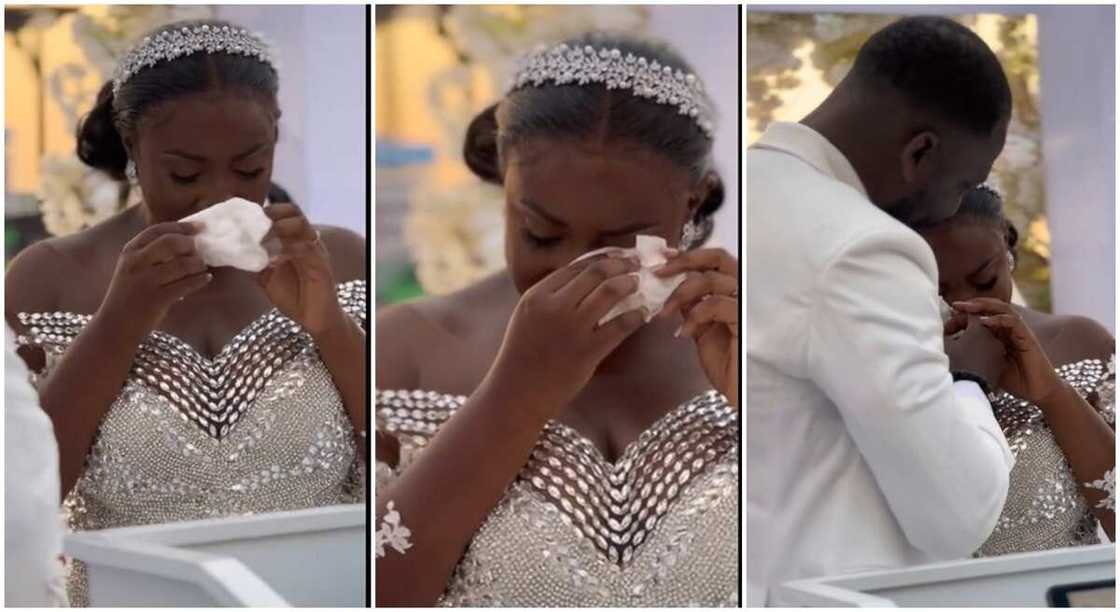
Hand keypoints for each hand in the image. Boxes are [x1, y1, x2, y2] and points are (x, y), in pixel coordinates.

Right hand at [98, 221, 209, 336]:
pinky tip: (206, 278)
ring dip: (198, 264)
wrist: (115, 326)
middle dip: (190, 244)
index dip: (182, 227)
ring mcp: (145, 281)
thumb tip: (188, 242)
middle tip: (201, 250)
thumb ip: (152, 254)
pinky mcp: (156, 299)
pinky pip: (185, 285)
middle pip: (171, 242)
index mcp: (129, 251)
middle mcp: (135, 263)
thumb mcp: (133, 269)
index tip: (200, 227)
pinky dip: (199, 280)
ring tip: (203, 266)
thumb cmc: (129, 295)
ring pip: (181, 264)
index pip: (157, 230)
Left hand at [257, 204, 343, 336]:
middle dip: (272, 214)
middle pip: (294, 212)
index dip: (265, 210)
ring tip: (260, 240)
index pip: (284, 213)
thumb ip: (254, 261)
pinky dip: (287, 251)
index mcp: (295, 240)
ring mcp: (316, 251)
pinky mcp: (322, 265)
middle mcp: (307, 240)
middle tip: (253, 225)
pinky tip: (271, 260)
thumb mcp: (265, 276)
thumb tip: (232, 249)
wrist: (313, 319)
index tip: (245, 217)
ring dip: (279, 228)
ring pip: (301, 225)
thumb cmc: (293, 296)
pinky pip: (306, 249)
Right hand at [485, 254, 645, 420]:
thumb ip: (551, 297)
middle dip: (620, 264)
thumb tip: (586, 279)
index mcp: (537, 295)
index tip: (616, 256)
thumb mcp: (528, 317)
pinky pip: (621, 324)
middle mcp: (554, 306)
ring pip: (610, 291)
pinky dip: (636, 315)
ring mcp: (571, 328)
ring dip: (629, 283)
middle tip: (635, 264)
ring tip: (638, 283)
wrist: (517, 393)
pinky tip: (642, 313)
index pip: (575, 266)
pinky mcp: (588, 350)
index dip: (601, 258)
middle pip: (595, 272)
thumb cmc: (523, 356)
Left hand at [654, 247, 738, 407]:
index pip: (714, 258)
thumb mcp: (701, 329)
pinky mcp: (745, 319)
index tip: (663, 257)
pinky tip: (682, 333)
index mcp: (733, 289)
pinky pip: (715, 305)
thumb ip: (691, 306)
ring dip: (680, 294)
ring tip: (663, 313)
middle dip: (683, 261)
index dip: (687, 255)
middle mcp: (743, 290)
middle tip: (657, 273)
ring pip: (710, 280)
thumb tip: (670, 289)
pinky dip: (693, 316)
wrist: (739, 391)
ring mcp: (747, 303)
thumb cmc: (725, 362)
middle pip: (717, 257)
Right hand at [944, 313, 1004, 389]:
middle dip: (964, 333)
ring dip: (972, 345)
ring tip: (959, 355)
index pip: (969, 316)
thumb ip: (945, 333)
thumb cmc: (955, 363)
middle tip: (951, 341)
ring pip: (983, 343)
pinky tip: (968, 364)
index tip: (946, 331)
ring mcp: (999, 352)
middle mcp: (993, 337)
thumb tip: (942, 330)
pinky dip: (978, 356)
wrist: (970, 389)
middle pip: (977, 329)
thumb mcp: (945, 345)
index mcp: (980, 328)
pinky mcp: (1000, 366)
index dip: (955, 321)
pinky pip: (988, 355)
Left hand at [953, 298, 1062, 403]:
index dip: (966, 314)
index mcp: (998, 334)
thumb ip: (975, 356)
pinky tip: (984, 321)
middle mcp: (1008, 330)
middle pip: (991, 308)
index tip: (949, 315)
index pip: (982, 315)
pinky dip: (999, 319)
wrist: (1038, 391)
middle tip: (955, 305)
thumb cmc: (1013, 380)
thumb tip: (952, 352)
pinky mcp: (1028, 338)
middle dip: (972, 304)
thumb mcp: (987, 366)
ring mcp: (1019, 332)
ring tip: (968, 307)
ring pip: (1003, 310)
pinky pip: (1014, 322)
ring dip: (985, 306)